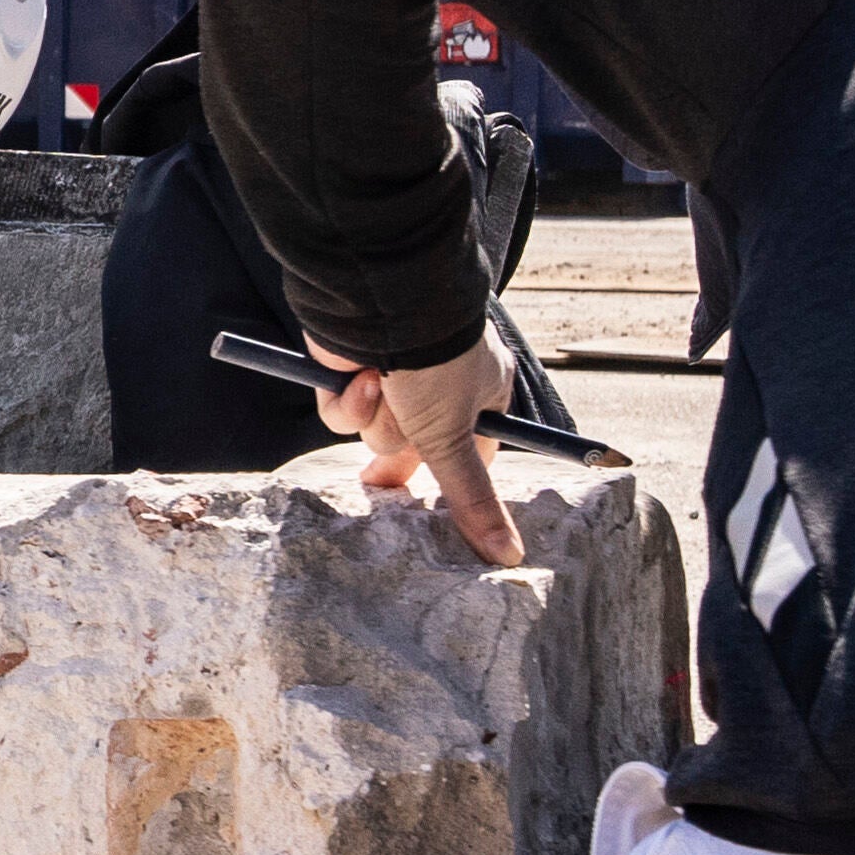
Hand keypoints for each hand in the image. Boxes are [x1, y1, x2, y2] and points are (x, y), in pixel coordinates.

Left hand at [328, 334, 525, 569]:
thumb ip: (473, 498)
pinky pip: (345, 413)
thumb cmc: (435, 361)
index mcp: (482, 391)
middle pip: (418, 449)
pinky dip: (348, 402)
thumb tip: (509, 555)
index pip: (474, 454)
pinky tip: (357, 376)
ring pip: (379, 432)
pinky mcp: (352, 368)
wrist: (380, 299)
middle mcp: (440, 383)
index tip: (437, 516)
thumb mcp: (455, 437)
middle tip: (380, 480)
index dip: (454, 483)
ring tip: (385, 387)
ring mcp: (395, 375)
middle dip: (398, 451)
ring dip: (378, 419)